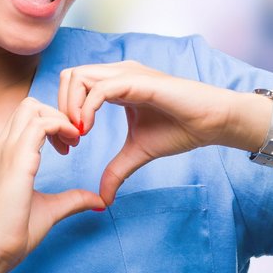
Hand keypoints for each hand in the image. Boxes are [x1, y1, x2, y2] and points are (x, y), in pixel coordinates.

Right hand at [0, 98, 104, 268]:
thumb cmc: (15, 233)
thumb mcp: (50, 209)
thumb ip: (73, 200)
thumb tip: (98, 200)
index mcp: (6, 156)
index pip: (26, 118)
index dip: (52, 124)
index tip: (69, 146)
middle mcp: (3, 147)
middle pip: (29, 105)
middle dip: (57, 114)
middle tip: (74, 139)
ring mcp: (7, 150)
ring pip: (33, 107)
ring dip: (60, 118)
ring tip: (75, 140)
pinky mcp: (17, 160)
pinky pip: (41, 124)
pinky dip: (61, 126)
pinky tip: (72, 144)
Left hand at [57, 61, 242, 204]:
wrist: (212, 122)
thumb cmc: (180, 128)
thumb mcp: (138, 152)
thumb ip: (117, 170)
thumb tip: (103, 198)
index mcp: (115, 84)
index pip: (74, 85)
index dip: (63, 112)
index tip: (69, 143)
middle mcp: (117, 74)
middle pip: (69, 76)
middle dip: (60, 107)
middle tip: (69, 138)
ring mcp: (126, 74)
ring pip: (78, 76)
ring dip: (70, 106)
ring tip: (78, 134)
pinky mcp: (137, 81)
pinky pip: (100, 89)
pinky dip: (87, 109)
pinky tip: (88, 130)